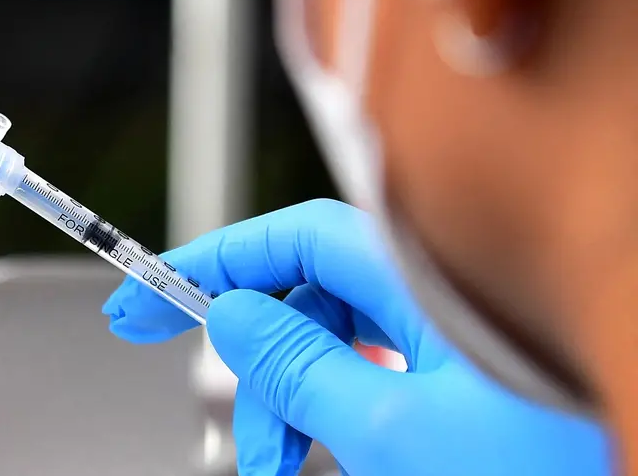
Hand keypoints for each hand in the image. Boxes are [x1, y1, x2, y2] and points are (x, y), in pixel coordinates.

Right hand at [102, 199, 609, 475]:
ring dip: (295, 404)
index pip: (295, 236)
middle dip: (258, 367)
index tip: (149, 292)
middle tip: (235, 436)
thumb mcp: (391, 429)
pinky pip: (376, 370)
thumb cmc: (541, 470)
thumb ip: (298, 366)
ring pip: (339, 343)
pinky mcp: (465, 373)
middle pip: (310, 297)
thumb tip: (230, 315)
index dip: (216, 261)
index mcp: (427, 279)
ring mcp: (455, 334)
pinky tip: (329, 449)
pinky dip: (339, 410)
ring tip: (280, 466)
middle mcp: (439, 292)